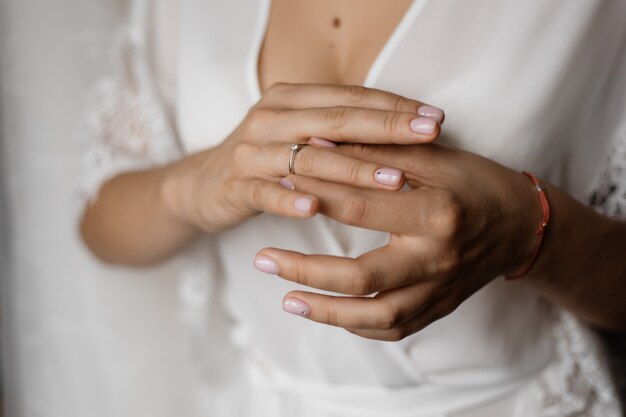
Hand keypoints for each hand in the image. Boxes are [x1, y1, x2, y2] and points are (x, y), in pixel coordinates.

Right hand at [162, 83, 443, 232]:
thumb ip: (341, 129)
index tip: (437, 118)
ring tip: (394, 179)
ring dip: (353, 168)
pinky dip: (289, 198)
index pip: (350, 98)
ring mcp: (251, 151)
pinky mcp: (234, 184)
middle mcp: (271, 117)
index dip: (394, 106)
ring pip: (308, 157)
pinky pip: (264, 191)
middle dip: (386, 128)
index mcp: (292, 99)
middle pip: (335, 120)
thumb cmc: (267, 159)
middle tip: (430, 134)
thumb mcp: (301, 135)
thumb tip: (405, 130)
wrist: (203, 184)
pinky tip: (315, 207)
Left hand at [254, 144, 539, 340]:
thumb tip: (318, 143)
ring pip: (375, 316)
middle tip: (263, 259)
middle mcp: (438, 259)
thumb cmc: (475, 183)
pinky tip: (328, 314)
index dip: (314, 194)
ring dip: (325, 312)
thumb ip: (377, 152)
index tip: (277, 187)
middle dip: (305, 269)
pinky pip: (393, 330)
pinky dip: (356, 325)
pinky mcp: (439, 309)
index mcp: (437, 212)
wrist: (521, 226)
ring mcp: (439, 291)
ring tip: (287, 300)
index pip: (361, 206)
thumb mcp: (433, 158)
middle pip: (361, 276)